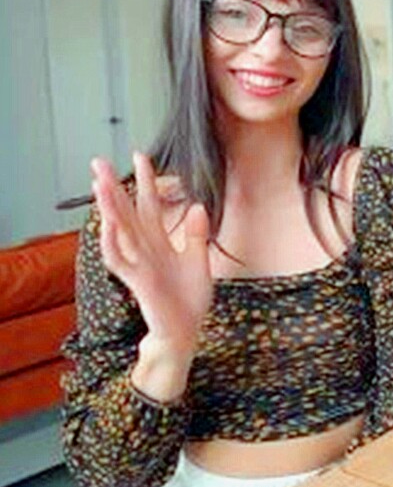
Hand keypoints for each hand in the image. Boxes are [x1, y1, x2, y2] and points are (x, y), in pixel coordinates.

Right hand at [91, 153, 213, 358]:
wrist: (186, 330)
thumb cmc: (189, 298)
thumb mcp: (199, 261)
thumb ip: (196, 234)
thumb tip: (197, 205)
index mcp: (159, 242)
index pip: (148, 205)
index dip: (144, 181)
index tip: (140, 156)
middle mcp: (145, 249)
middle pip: (125, 212)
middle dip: (112, 187)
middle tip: (98, 161)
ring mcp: (138, 263)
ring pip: (117, 230)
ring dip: (108, 208)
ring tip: (98, 184)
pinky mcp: (137, 280)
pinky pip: (119, 260)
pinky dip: (112, 243)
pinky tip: (106, 225)